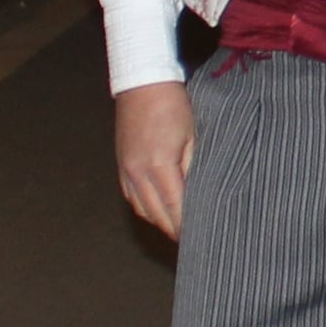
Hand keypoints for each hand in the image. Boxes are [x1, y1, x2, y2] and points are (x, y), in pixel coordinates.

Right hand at [114, 80, 194, 241]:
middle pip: (158, 216)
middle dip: (176, 231)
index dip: (188, 228)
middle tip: (196, 242)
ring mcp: (126, 171)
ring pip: (144, 211)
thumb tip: (203, 195)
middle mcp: (138, 173)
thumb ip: (196, 167)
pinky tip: (161, 212)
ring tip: (180, 230)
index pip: (176, 209)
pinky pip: (133, 199)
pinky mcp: (122, 167)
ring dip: (162, 223)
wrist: (142, 84)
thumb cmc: (174, 106)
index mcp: (159, 166)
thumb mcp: (194, 135)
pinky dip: (147, 210)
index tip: (202, 239)